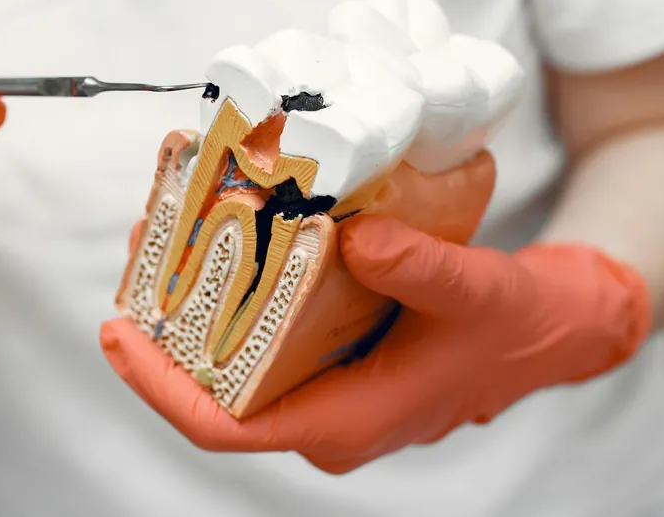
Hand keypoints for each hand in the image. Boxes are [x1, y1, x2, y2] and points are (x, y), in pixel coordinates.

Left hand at [101, 216, 651, 473]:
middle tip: (138, 256)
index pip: (223, 427)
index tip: (117, 335)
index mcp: (343, 421)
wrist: (546, 329)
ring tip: (163, 241)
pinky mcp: (329, 365)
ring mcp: (323, 393)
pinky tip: (221, 247)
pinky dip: (233, 300)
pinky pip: (260, 342)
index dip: (159, 387)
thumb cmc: (511, 324)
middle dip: (164, 331)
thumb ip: (418, 268)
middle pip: (214, 390)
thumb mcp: (471, 289)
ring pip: (233, 363)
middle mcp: (322, 416)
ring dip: (193, 310)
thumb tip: (356, 236)